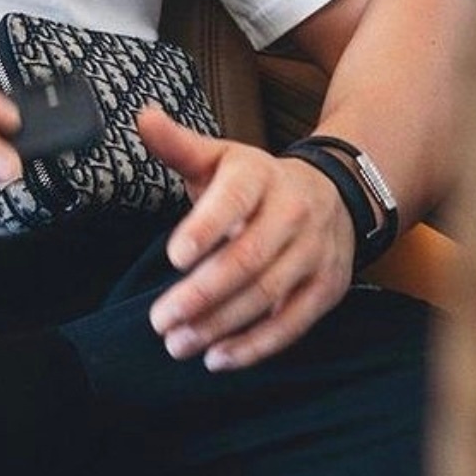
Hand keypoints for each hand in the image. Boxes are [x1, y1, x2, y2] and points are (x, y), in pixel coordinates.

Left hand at [137, 106, 354, 369]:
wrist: (331, 194)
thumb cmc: (254, 182)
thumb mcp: (219, 157)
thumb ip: (178, 145)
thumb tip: (144, 116)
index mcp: (259, 174)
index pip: (235, 199)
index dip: (206, 227)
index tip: (173, 256)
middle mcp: (293, 212)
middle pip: (249, 258)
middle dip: (203, 293)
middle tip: (160, 320)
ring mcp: (314, 253)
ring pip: (268, 295)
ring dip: (220, 325)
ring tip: (177, 343)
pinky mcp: (326, 288)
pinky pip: (292, 324)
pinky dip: (255, 346)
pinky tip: (218, 358)